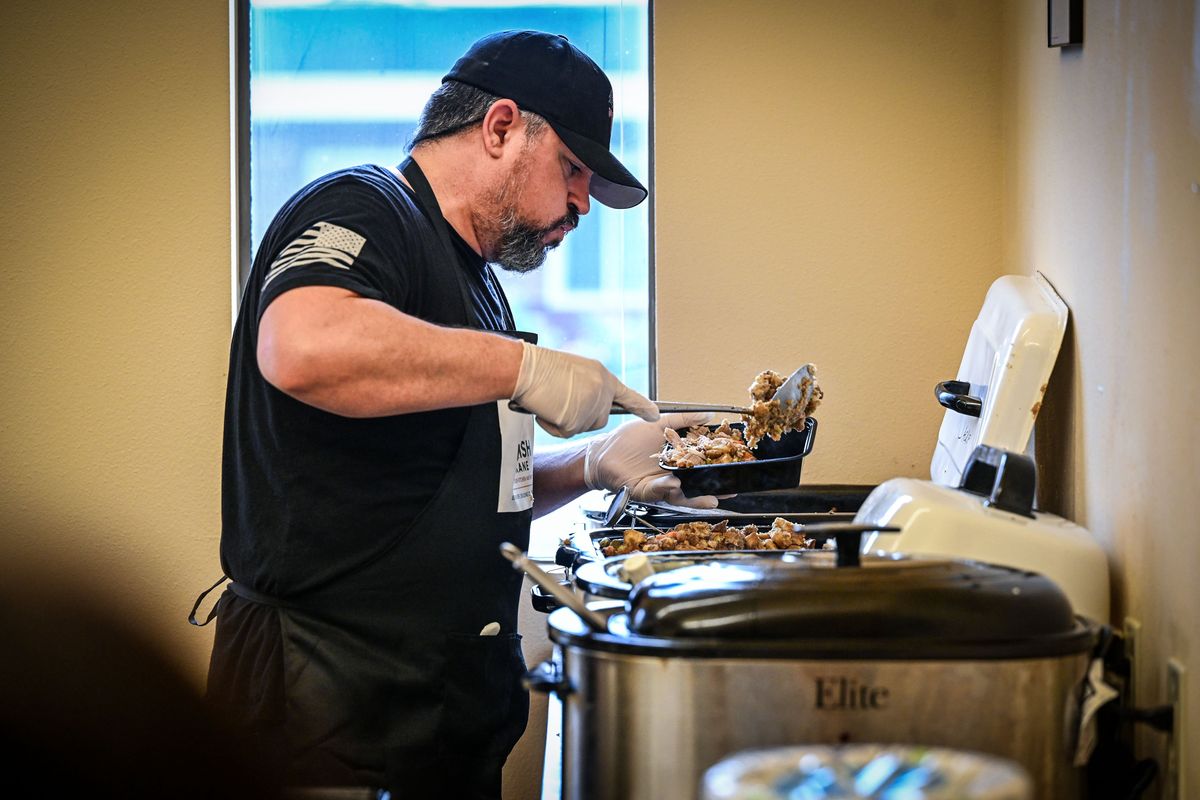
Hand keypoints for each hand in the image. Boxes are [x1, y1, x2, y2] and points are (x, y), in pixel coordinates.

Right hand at [511, 342, 658, 437]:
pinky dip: (553, 425)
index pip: (628, 396)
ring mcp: (591, 408)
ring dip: (565, 419)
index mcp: (603, 377)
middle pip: (599, 418)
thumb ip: (590, 386)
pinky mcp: (577, 422)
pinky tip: (547, 408)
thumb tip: (589, 401)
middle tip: (562, 400)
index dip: (642, 407)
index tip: (654, 415)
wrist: (527, 369)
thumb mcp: (576, 371)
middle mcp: (602, 392)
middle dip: (582, 416)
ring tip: (552, 400)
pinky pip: (565, 432)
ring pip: (582, 426)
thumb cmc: (544, 367)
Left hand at [583, 412, 723, 509]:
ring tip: (710, 497)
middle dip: (714, 491)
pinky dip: (667, 488)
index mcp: (678, 460)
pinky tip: (675, 483)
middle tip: (730, 492)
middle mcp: (672, 475)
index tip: (734, 467)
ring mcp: (659, 486)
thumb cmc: (628, 440)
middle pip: (697, 486)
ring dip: (695, 497)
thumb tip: (709, 415)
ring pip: (682, 495)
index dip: (718, 467)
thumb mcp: (659, 423)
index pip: (702, 465)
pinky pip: (658, 491)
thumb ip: (684, 420)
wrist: (603, 452)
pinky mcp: (645, 491)